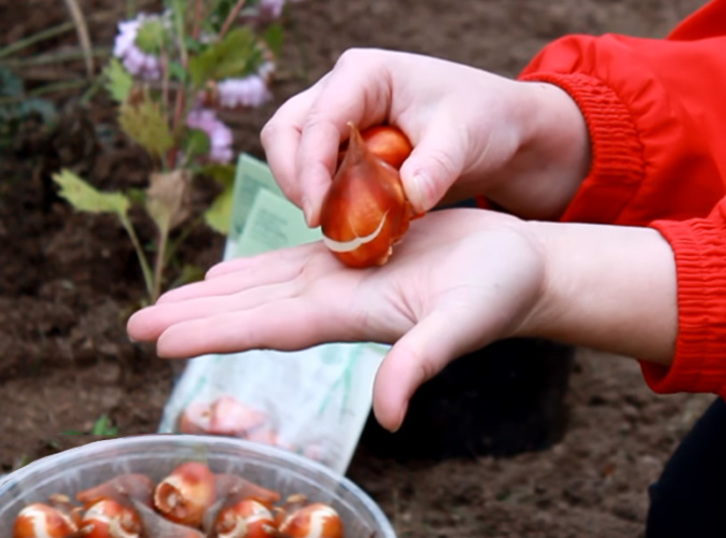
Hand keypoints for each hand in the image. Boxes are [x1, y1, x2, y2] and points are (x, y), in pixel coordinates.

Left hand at [127, 208, 545, 430]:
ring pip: (265, 285)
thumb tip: (388, 418)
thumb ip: (421, 363)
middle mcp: (338, 303)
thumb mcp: (463, 324)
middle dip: (194, 318)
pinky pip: (294, 261)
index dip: (215, 333)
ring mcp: (346, 279)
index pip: (270, 327)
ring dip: (214, 294)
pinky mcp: (358, 254)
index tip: (159, 339)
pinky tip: (228, 272)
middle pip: (253, 311)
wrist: (517, 269)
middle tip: (133, 324)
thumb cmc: (500, 293)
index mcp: (354, 316)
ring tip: (168, 299)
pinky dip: (256, 267)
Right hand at [261, 48, 589, 225]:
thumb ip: (436, 167)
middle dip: (295, 178)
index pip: (317, 121)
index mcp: (364, 75)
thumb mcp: (464, 139)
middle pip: (285, 131)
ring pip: (292, 151)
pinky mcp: (344, 144)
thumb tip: (411, 199)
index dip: (310, 170)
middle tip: (318, 222)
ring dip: (304, 189)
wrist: (497, 129)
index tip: (317, 215)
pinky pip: (315, 170)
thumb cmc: (483, 118)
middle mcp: (342, 90)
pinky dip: (323, 196)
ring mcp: (340, 116)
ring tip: (334, 224)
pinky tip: (348, 220)